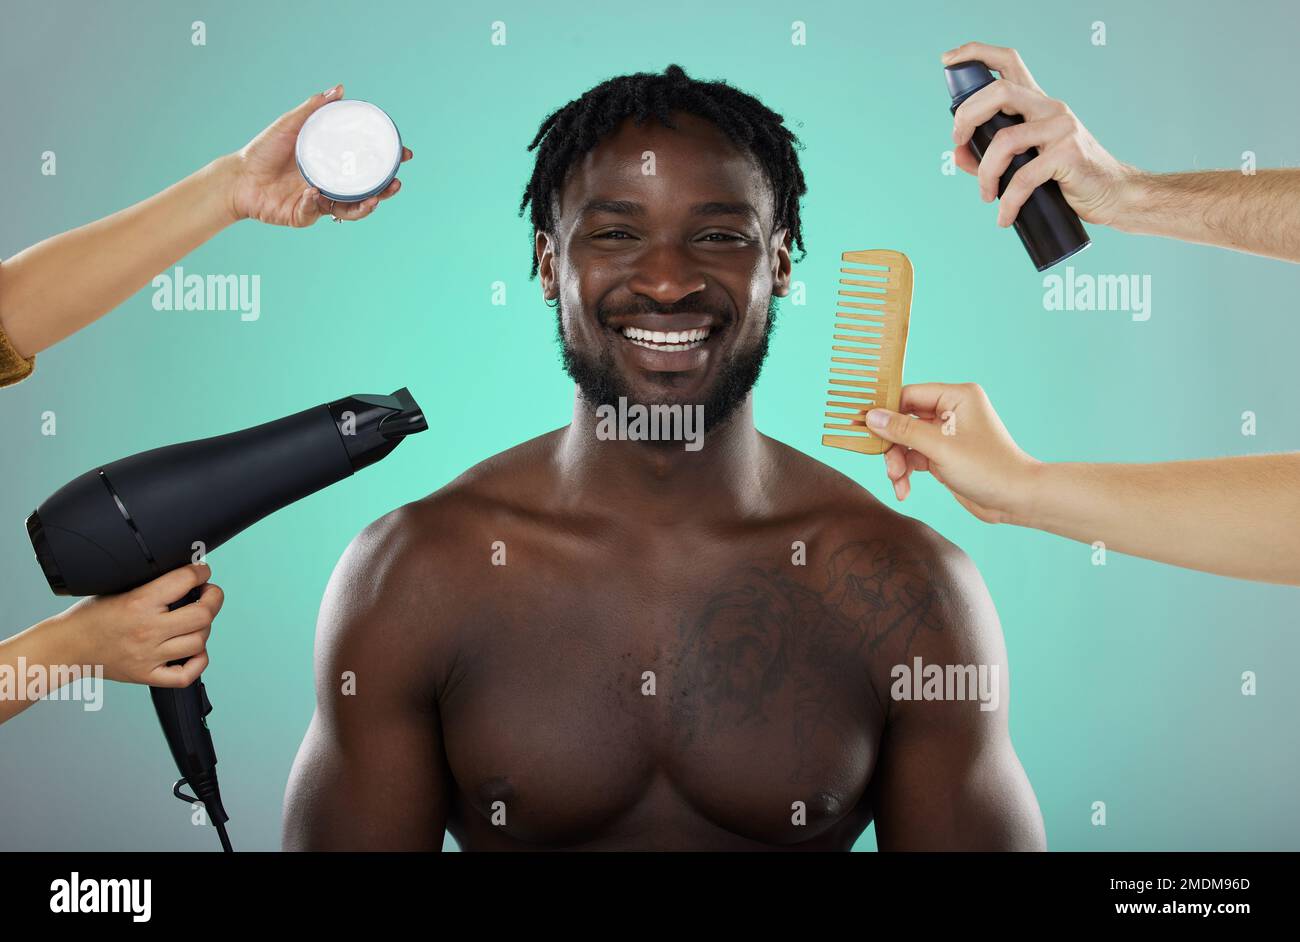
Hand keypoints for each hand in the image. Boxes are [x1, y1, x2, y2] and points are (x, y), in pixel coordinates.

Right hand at [50, 563, 224, 687]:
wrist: (66, 647)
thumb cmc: (90, 616)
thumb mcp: (119, 588)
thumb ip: (153, 584)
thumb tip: (186, 573)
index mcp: (139, 602)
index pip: (185, 580)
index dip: (201, 572)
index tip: (202, 572)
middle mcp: (147, 630)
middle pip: (203, 615)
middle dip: (213, 599)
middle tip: (209, 594)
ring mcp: (149, 655)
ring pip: (199, 642)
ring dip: (204, 629)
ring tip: (196, 621)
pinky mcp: (147, 675)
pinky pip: (186, 675)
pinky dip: (198, 662)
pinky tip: (194, 650)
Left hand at [222, 85, 412, 226]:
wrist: (238, 176)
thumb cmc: (264, 150)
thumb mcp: (291, 124)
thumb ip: (314, 109)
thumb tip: (339, 89)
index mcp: (332, 164)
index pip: (366, 165)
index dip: (387, 162)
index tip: (404, 155)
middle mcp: (330, 185)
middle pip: (366, 191)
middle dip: (384, 191)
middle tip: (395, 183)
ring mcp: (319, 202)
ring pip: (349, 210)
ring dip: (364, 207)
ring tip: (372, 200)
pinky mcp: (303, 215)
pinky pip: (315, 211)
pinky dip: (315, 202)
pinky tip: (314, 192)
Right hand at [865, 383, 1040, 523]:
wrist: (1016, 500)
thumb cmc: (989, 468)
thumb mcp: (941, 449)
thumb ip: (904, 431)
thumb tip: (871, 417)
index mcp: (957, 396)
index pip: (909, 395)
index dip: (885, 411)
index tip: (863, 426)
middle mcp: (952, 410)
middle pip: (904, 420)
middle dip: (893, 446)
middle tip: (887, 466)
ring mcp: (947, 434)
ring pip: (906, 442)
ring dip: (898, 462)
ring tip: (898, 482)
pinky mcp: (944, 454)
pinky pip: (915, 457)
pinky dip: (906, 472)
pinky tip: (904, 489)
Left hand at [943, 41, 1138, 227]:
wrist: (1112, 195)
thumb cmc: (1065, 179)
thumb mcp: (1023, 163)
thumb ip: (989, 156)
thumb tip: (957, 154)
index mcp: (1037, 103)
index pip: (1008, 62)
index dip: (975, 54)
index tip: (948, 59)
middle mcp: (1049, 107)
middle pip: (999, 91)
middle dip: (967, 116)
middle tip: (958, 143)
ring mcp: (1061, 128)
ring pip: (1005, 139)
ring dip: (985, 173)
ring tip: (987, 196)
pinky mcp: (1068, 153)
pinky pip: (1023, 177)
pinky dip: (1007, 201)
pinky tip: (1005, 216)